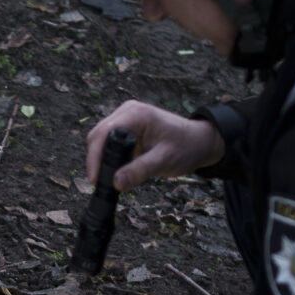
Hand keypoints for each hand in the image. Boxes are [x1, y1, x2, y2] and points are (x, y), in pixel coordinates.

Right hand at [83, 100, 222, 192]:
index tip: (95, 179)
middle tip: (100, 183)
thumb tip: (115, 183)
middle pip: (98, 135)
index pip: (104, 133)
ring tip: (106, 179)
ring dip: (101, 158)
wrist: (200, 141)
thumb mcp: (164, 161)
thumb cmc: (186, 147)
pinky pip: (109, 140)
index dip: (95, 157)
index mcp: (136, 115)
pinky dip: (108, 155)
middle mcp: (128, 111)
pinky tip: (114, 170)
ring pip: (101, 138)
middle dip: (96, 159)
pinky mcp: (127, 126)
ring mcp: (126, 117)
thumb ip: (140, 171)